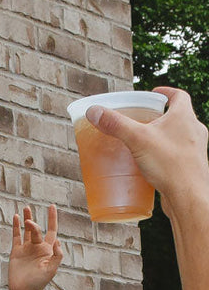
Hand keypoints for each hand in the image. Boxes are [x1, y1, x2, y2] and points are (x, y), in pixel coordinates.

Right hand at [9, 204, 61, 289]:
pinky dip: (16, 227)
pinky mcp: (16, 252)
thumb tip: (58, 240)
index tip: (51, 206)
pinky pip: (16, 236)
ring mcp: (27, 249)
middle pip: (37, 229)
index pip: (51, 230)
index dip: (52, 218)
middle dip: (33, 222)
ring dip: (26, 219)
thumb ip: (57, 255)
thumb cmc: (39, 283)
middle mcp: (38, 247)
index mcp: (48, 250)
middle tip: (29, 217)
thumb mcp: (51, 269)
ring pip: (26, 230)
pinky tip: (16, 217)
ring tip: (25, 208)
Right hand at [84, 88, 208, 219]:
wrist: (189, 197)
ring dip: (164, 136)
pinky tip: (152, 165)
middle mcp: (194, 130)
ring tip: (145, 144)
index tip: (155, 93)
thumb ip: (116, 124)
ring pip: (179, 136)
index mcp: (185, 117)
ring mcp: (195, 149)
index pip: (179, 96)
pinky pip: (178, 155)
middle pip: (178, 116)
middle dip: (161, 116)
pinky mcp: (192, 167)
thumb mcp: (137, 140)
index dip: (166, 92)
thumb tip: (94, 112)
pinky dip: (166, 155)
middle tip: (143, 120)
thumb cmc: (170, 165)